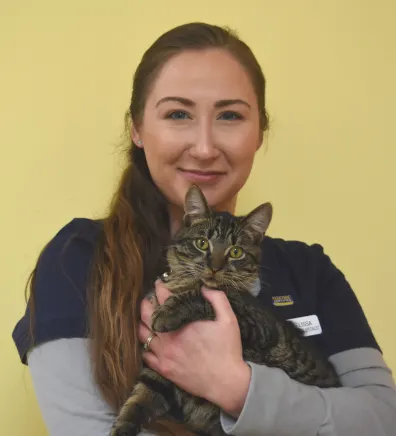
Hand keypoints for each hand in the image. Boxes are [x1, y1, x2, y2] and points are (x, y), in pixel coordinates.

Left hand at [138, 281, 251, 416]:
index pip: (164, 299)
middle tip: (149, 298)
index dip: (160, 288)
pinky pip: (146, 355)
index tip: (159, 283)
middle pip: (147, 315)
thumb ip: (217, 298)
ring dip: (143, 323)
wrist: (226, 383)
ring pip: (143, 335)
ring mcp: (164, 354)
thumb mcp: (228, 319)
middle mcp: (169, 338)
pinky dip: (145, 346)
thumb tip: (204, 287)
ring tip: (147, 318)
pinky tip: (150, 341)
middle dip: (146, 303)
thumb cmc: (228, 350)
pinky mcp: (164, 369)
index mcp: (183, 323)